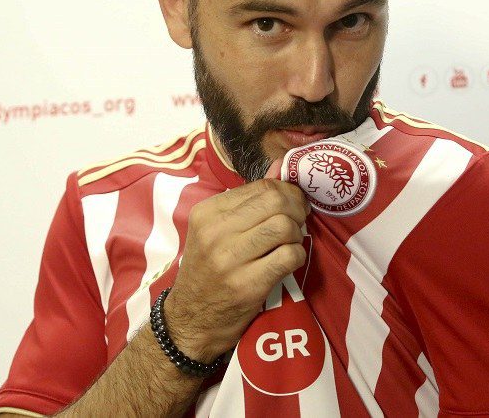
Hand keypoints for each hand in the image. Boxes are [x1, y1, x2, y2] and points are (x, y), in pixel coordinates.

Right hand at [164, 164, 308, 360]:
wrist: (190, 320)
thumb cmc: (208, 270)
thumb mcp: (217, 230)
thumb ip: (249, 199)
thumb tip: (282, 166)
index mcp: (207, 212)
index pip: (261, 186)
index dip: (286, 192)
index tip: (293, 205)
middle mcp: (215, 232)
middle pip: (276, 201)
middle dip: (296, 209)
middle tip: (298, 222)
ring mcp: (230, 259)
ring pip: (285, 226)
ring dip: (297, 234)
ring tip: (289, 243)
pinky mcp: (247, 285)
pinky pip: (289, 256)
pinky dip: (297, 256)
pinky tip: (288, 261)